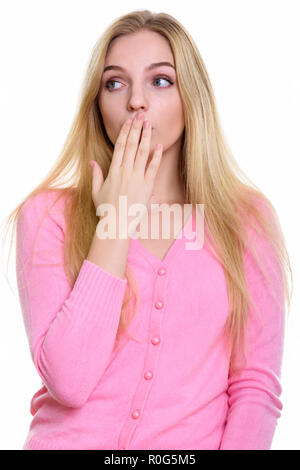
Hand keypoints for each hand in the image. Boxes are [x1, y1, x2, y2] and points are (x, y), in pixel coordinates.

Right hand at [89, 112, 162, 238]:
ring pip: (142, 153)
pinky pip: (153, 168)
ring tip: (149, 124)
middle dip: (136, 128)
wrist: (117, 225)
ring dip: (146, 137)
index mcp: (113, 171)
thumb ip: (96, 175)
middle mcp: (125, 172)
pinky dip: (156, 156)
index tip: (128, 121)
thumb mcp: (97, 191)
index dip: (124, 132)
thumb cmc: (106, 210)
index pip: (120, 146)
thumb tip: (92, 162)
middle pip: (131, 145)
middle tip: (140, 115)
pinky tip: (159, 145)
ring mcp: (137, 179)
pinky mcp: (147, 187)